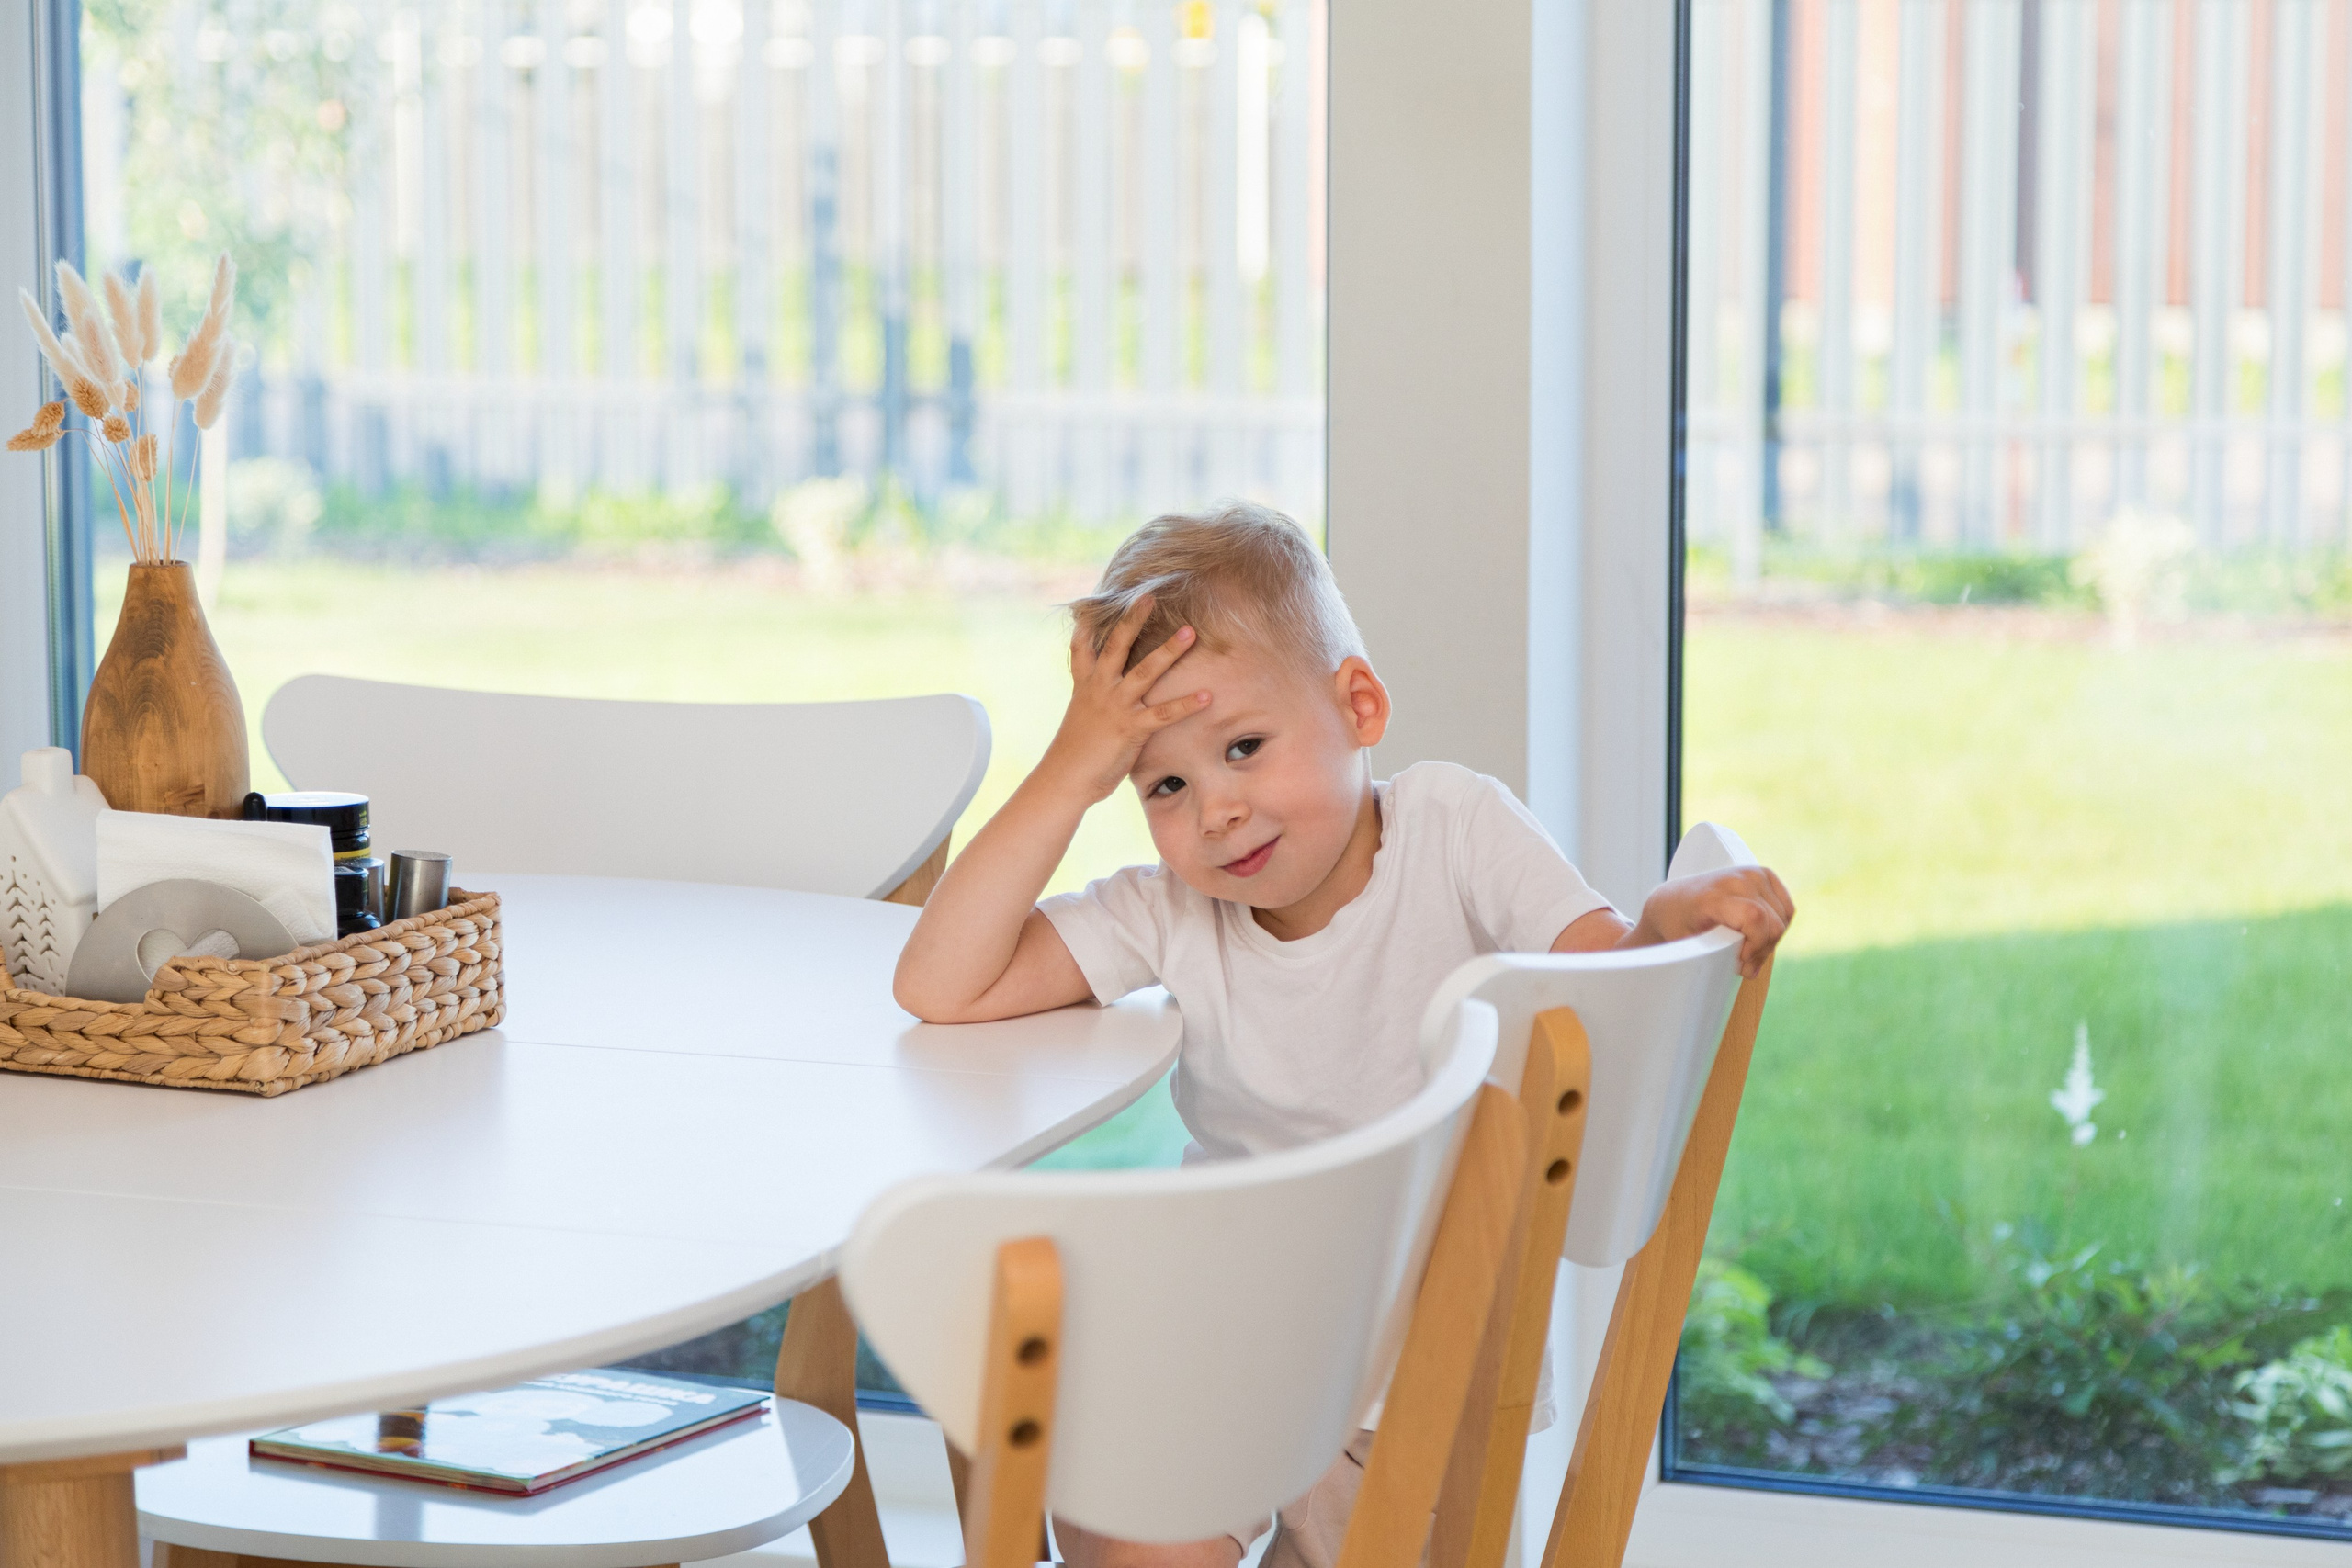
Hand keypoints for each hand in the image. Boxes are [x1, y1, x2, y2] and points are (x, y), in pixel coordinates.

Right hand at [1038, 597, 1208, 803]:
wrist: (1065, 778)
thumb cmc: (1074, 755)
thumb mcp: (1080, 721)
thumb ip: (1094, 705)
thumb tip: (1103, 705)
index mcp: (1086, 687)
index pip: (1084, 650)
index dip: (1088, 627)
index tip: (1094, 605)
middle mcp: (1100, 689)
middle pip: (1117, 646)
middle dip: (1133, 620)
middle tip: (1149, 597)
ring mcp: (1116, 706)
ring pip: (1145, 671)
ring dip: (1169, 650)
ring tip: (1190, 632)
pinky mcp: (1131, 728)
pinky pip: (1163, 714)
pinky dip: (1185, 704)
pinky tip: (1206, 696)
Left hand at [1632, 866, 1794, 977]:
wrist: (1674, 900)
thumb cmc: (1680, 925)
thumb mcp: (1691, 946)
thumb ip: (1719, 959)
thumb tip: (1751, 973)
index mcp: (1715, 895)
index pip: (1755, 918)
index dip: (1756, 946)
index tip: (1741, 961)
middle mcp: (1737, 878)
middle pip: (1774, 923)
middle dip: (1762, 950)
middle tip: (1742, 963)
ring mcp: (1753, 873)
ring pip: (1783, 918)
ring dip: (1770, 940)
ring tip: (1746, 948)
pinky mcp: (1764, 875)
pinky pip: (1787, 909)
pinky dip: (1778, 925)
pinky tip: (1758, 934)